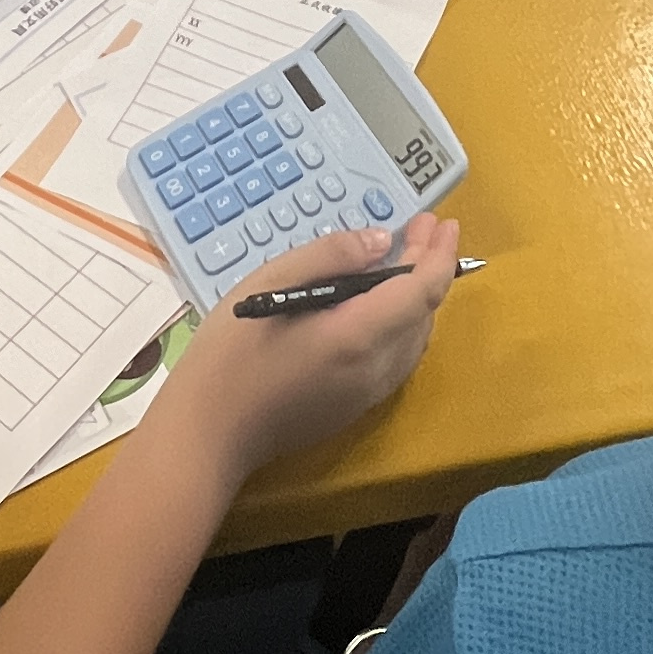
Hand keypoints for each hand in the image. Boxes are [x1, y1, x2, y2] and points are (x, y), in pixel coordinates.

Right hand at [163, 220, 458, 492]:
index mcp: (358, 335)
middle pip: (423, 314)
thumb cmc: (232, 352)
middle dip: (428, 268)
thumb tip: (381, 242)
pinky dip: (402, 326)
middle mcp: (375, 369)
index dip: (439, 254)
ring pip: (413, 340)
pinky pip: (396, 360)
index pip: (422, 291)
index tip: (443, 222)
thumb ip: (331, 256)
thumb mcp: (272, 282)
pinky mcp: (355, 409)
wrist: (209, 431)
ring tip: (406, 260)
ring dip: (418, 299)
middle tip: (419, 230)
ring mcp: (368, 395)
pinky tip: (382, 307)